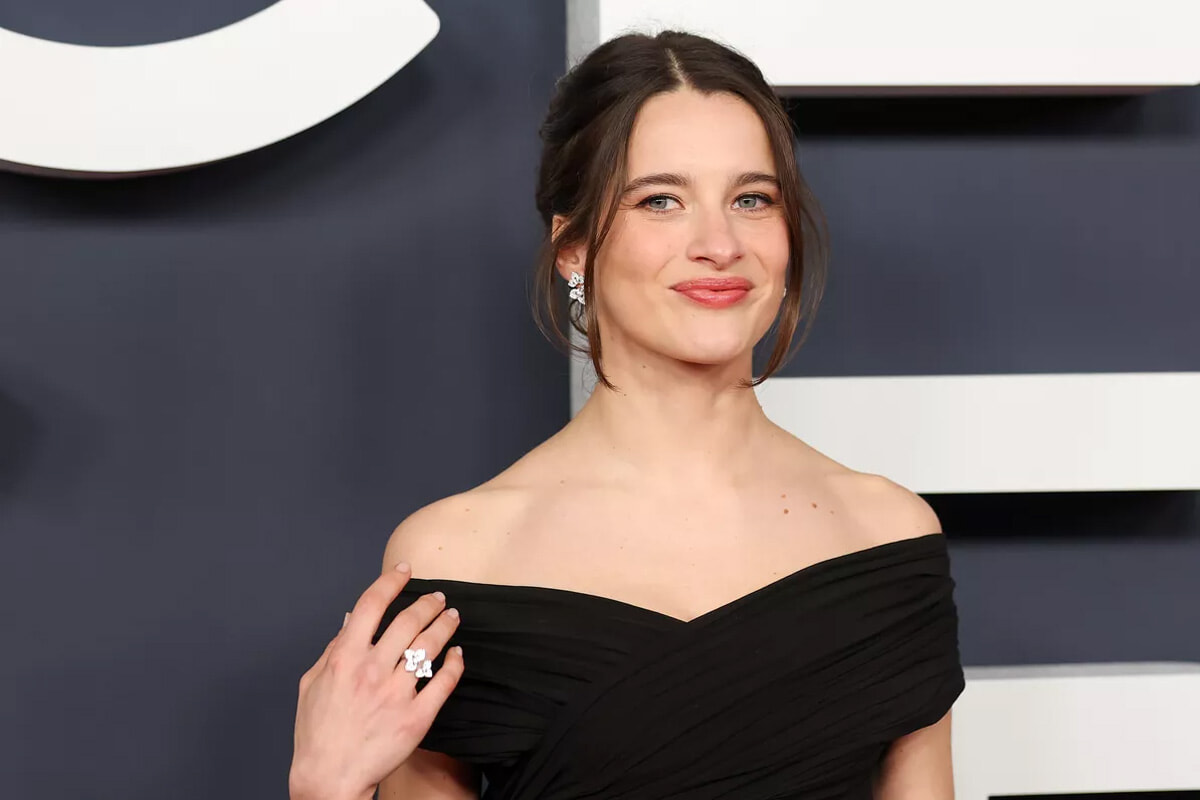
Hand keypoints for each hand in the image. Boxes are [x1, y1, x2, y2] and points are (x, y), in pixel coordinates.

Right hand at [290, 563, 463, 799]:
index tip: (404, 571)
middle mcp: (372, 671)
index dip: (390, 582)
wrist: (329, 778)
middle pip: (407, 621)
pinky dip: (454, 663)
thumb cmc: (317, 734)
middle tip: (437, 597)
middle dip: (427, 603)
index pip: (371, 606)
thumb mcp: (312, 684)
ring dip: (444, 625)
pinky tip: (457, 653)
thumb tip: (349, 621)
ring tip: (452, 615)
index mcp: (344, 659)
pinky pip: (443, 682)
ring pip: (429, 646)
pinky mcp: (416, 717)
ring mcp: (396, 694)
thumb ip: (332, 649)